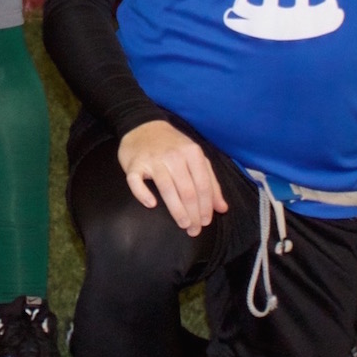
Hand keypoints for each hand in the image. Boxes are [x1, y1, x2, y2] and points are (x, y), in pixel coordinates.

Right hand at [116, 120, 227, 236]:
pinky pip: (137, 182)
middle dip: (193, 214)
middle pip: (187, 190)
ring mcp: (153, 160)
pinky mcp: (134, 164)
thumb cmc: (172, 145)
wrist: (143, 126)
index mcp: (192, 153)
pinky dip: (143, 195)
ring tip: (183, 224)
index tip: (205, 222)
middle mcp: (174, 156)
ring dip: (177, 211)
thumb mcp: (195, 158)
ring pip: (167, 189)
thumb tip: (222, 208)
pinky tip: (151, 205)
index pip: (203, 185)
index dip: (206, 207)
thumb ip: (211, 182)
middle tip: (194, 230)